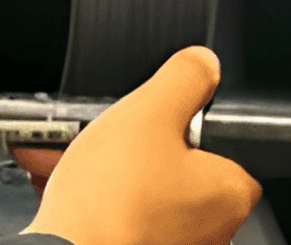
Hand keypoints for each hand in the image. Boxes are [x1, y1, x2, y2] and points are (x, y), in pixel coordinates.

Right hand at [21, 46, 260, 244]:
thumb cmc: (114, 199)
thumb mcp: (150, 113)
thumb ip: (184, 80)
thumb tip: (204, 64)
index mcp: (227, 194)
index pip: (224, 149)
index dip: (187, 126)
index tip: (156, 119)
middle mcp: (209, 232)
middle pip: (176, 170)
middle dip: (134, 149)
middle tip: (106, 136)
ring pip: (140, 195)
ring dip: (107, 174)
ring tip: (72, 156)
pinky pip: (117, 220)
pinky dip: (95, 203)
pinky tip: (63, 183)